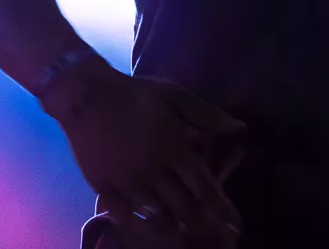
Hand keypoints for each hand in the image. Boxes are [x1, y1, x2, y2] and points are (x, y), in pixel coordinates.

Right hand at [43, 62, 246, 241]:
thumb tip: (240, 127)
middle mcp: (155, 169)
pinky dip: (139, 232)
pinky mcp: (105, 188)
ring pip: (157, 217)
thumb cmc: (136, 94)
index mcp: (175, 148)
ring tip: (190, 245)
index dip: (221, 209)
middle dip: (204, 227)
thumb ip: (207, 114)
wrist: (87, 96)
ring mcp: (128, 181)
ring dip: (176, 233)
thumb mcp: (176, 95)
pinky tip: (150, 241)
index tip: (236, 226)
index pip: (204, 186)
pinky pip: (124, 218)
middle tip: (220, 242)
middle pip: (184, 206)